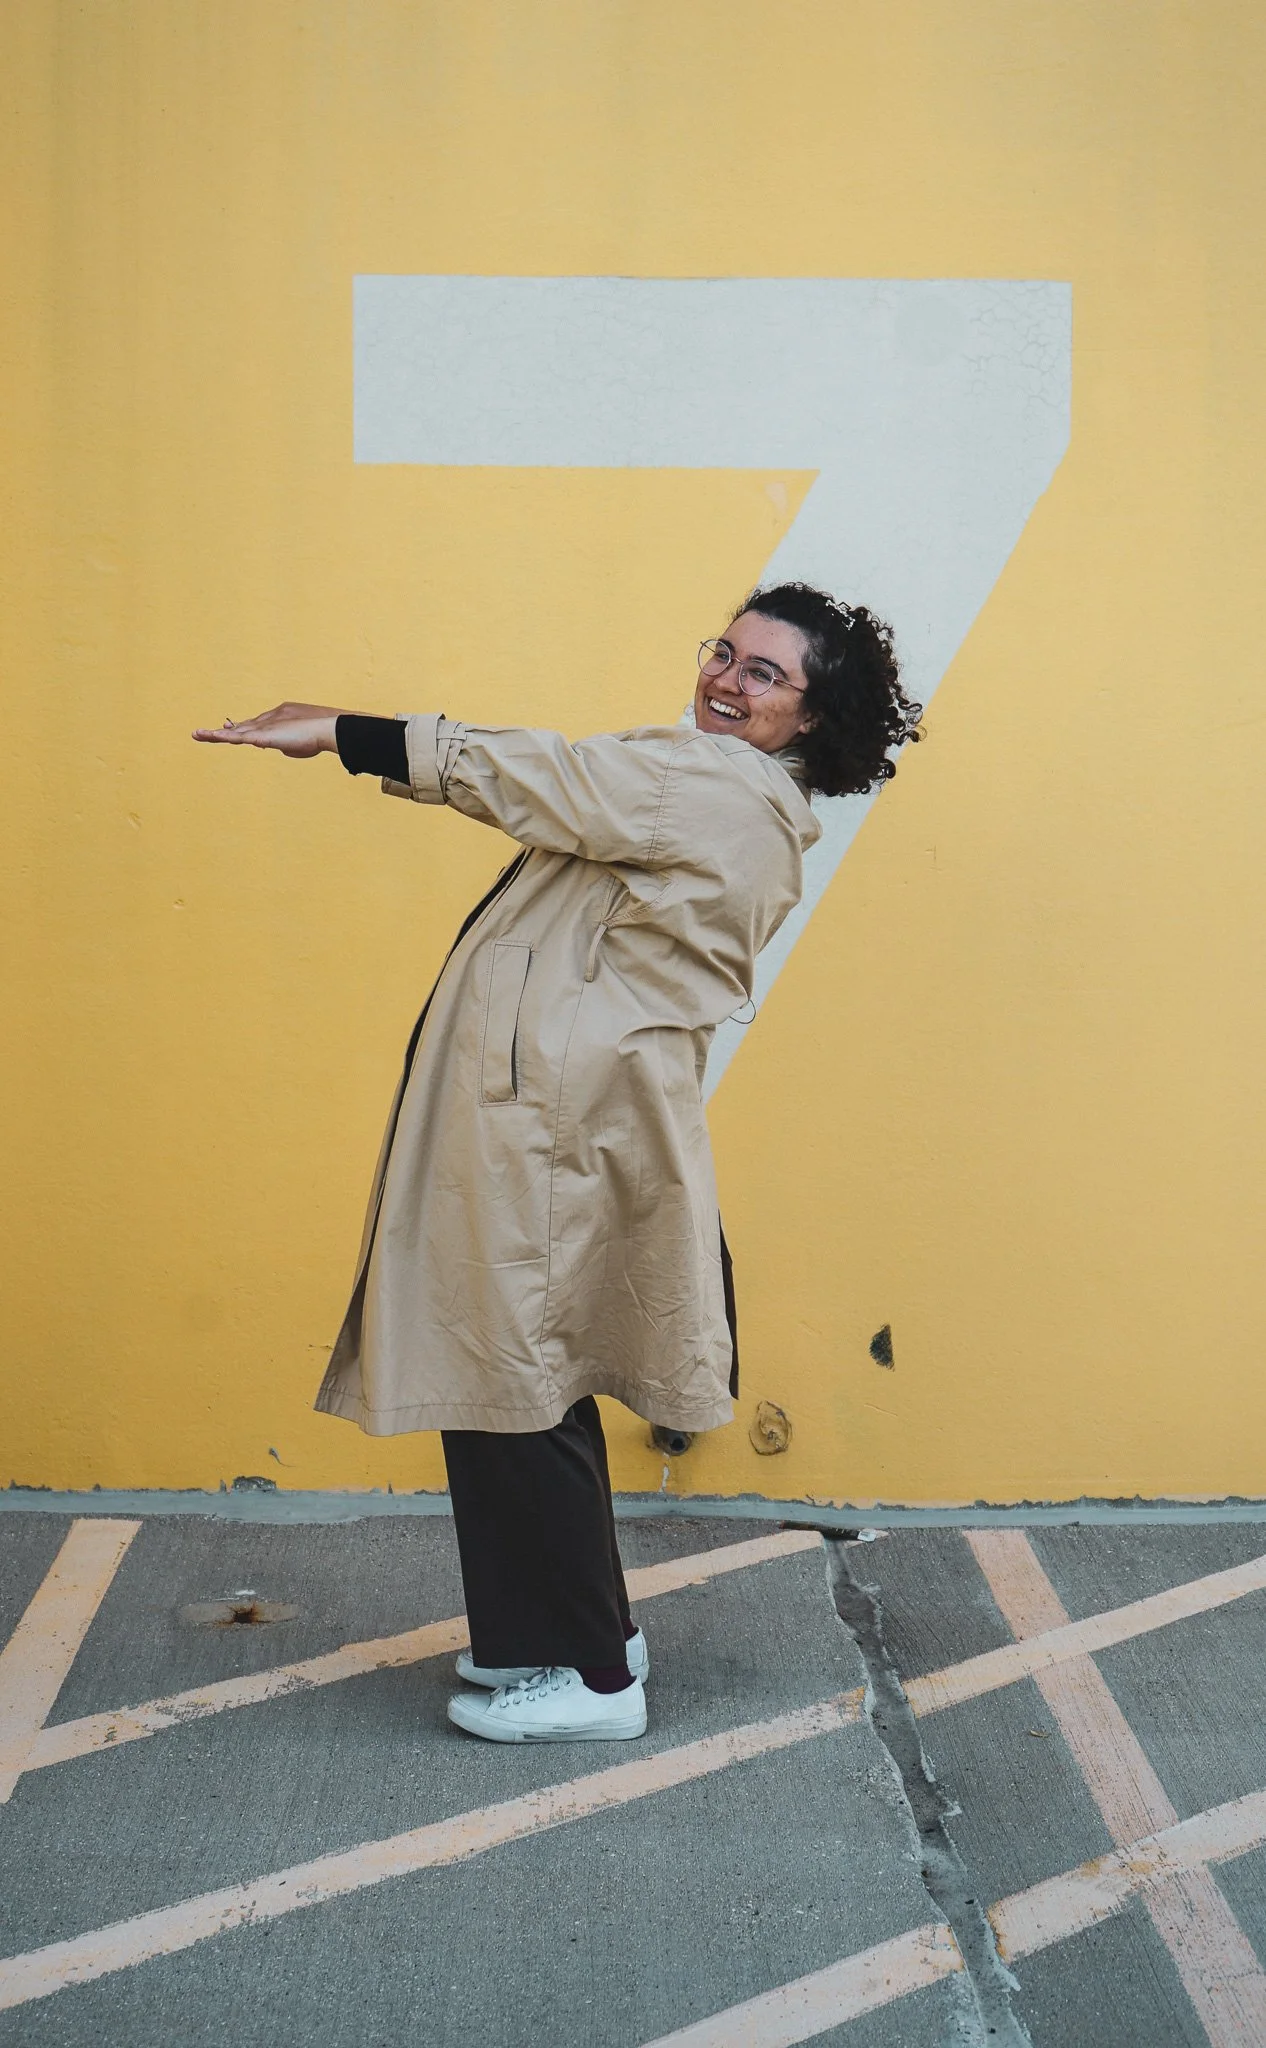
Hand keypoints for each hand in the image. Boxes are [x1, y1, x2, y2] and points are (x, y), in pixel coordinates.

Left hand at [192, 704, 345, 757]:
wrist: (327, 728)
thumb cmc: (319, 737)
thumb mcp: (300, 744)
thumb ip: (287, 744)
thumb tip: (278, 746)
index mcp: (279, 718)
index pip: (256, 724)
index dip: (242, 727)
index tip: (229, 725)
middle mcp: (269, 718)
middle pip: (242, 726)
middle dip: (225, 731)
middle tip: (203, 733)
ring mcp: (265, 725)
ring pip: (236, 731)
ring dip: (216, 734)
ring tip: (197, 734)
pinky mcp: (263, 735)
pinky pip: (238, 737)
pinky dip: (223, 737)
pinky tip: (209, 736)